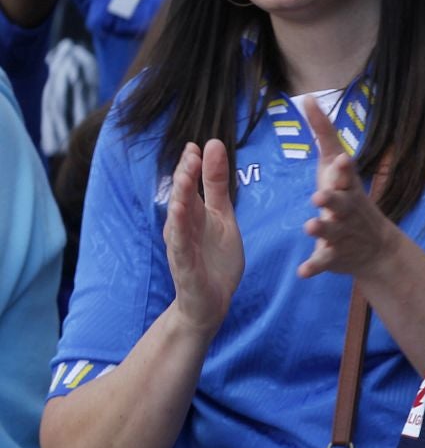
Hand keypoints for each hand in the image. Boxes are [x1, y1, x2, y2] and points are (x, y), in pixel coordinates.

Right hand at [163, 140, 244, 336]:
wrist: (211, 302)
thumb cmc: (214, 257)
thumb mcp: (222, 216)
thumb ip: (217, 185)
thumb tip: (213, 145)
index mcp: (193, 213)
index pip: (190, 185)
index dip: (192, 166)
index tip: (198, 145)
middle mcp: (183, 227)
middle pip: (182, 197)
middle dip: (185, 176)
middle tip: (191, 154)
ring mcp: (181, 247)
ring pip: (178, 219)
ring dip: (180, 198)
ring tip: (184, 177)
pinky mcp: (184, 267)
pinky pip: (180, 247)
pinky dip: (179, 232)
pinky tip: (178, 217)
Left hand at [296, 96, 398, 279]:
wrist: (375, 247)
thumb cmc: (347, 196)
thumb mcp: (337, 166)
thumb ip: (323, 133)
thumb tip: (307, 98)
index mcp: (347, 187)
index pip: (347, 176)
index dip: (344, 170)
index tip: (342, 160)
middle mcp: (347, 209)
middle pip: (341, 203)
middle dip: (332, 199)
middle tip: (319, 197)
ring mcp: (342, 233)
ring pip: (331, 231)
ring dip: (322, 229)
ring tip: (311, 226)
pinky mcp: (334, 255)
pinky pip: (323, 262)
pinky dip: (314, 267)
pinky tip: (302, 272)